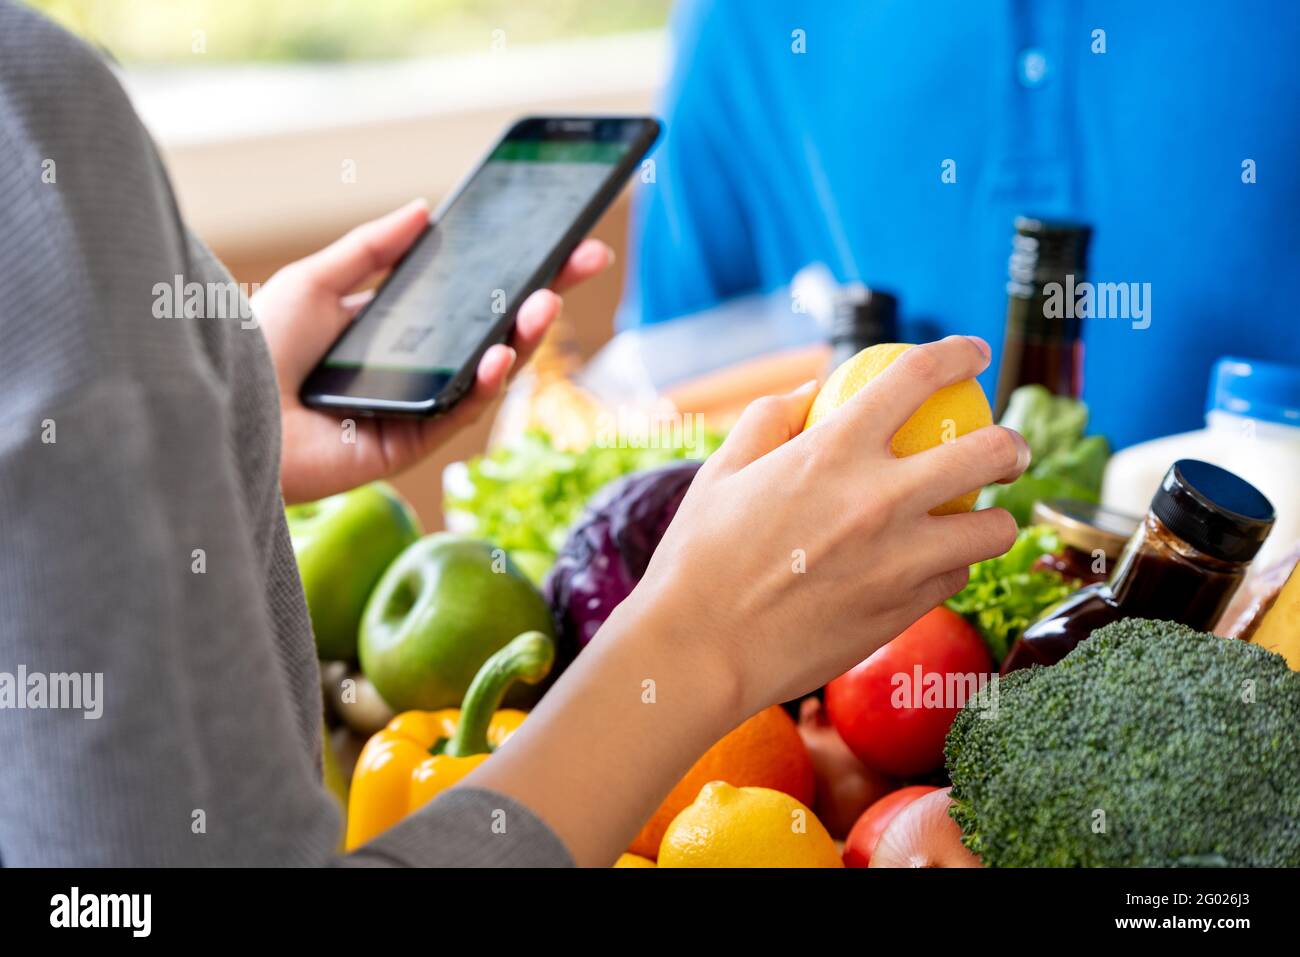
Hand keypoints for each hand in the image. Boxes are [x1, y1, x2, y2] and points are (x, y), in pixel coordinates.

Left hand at [254, 199, 613, 503]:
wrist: (230, 405)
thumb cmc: (259, 345)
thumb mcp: (318, 280)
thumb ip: (372, 248)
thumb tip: (424, 209)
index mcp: (396, 330)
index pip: (469, 298)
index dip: (514, 272)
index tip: (557, 243)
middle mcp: (415, 369)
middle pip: (493, 332)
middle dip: (540, 298)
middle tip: (583, 263)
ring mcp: (418, 407)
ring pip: (488, 373)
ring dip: (523, 338)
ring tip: (544, 304)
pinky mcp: (412, 444)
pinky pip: (461, 412)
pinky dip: (485, 383)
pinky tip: (499, 354)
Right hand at [463, 335, 1028, 864]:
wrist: (702, 652)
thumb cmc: (700, 558)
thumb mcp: (722, 471)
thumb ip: (770, 419)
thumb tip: (811, 391)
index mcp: (833, 451)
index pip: (917, 377)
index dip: (958, 354)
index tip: (974, 354)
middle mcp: (879, 499)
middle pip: (988, 452)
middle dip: (1011, 444)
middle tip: (1006, 450)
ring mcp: (901, 560)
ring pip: (993, 529)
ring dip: (994, 518)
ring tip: (978, 520)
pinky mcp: (906, 610)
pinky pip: (955, 577)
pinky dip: (951, 565)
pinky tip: (929, 563)